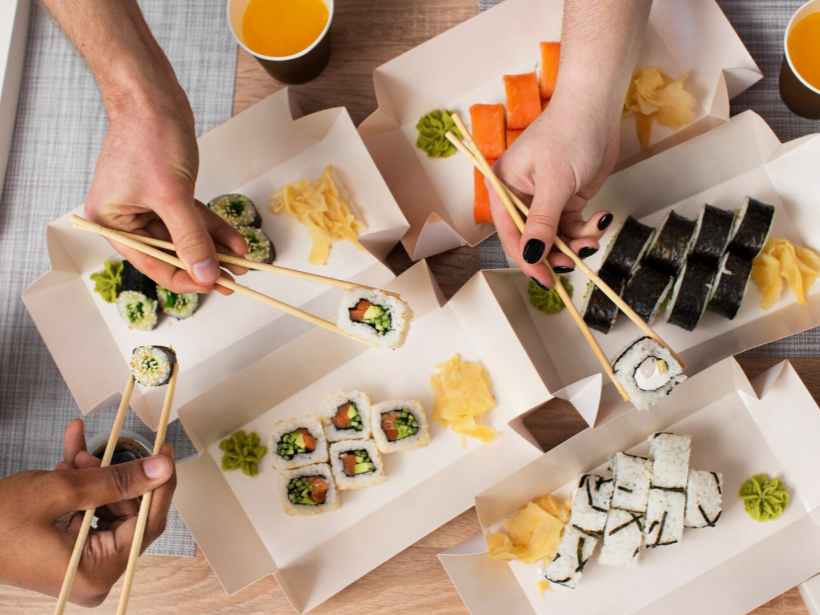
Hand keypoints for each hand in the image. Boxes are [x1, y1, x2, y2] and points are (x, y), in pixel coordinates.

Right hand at [0, 419, 175, 606]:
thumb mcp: (62, 491)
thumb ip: (116, 479)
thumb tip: (160, 469)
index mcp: (98, 571)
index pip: (148, 522)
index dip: (160, 483)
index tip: (164, 452)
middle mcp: (94, 573)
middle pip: (129, 513)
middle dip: (115, 475)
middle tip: (103, 449)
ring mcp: (81, 563)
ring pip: (107, 506)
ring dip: (94, 475)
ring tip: (74, 455)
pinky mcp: (68, 550)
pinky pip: (86, 510)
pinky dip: (79, 484)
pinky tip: (70, 454)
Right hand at [84, 82, 247, 294]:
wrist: (152, 96)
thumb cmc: (149, 136)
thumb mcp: (172, 196)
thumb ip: (190, 239)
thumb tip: (205, 274)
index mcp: (111, 223)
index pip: (152, 264)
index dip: (185, 277)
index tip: (213, 285)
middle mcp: (126, 218)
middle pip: (171, 252)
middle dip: (205, 263)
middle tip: (234, 279)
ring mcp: (147, 205)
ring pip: (186, 236)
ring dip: (215, 248)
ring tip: (243, 262)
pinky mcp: (168, 193)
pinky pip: (193, 218)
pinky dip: (214, 228)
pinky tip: (237, 241)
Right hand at [490, 87, 617, 286]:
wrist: (598, 106)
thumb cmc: (569, 132)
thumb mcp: (555, 181)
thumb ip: (543, 222)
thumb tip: (532, 255)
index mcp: (504, 188)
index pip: (510, 234)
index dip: (527, 259)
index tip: (544, 280)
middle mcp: (520, 196)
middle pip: (533, 239)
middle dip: (556, 253)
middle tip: (575, 262)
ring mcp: (544, 199)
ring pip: (556, 237)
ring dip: (576, 242)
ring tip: (594, 236)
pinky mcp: (566, 199)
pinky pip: (572, 226)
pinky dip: (587, 229)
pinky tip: (601, 218)